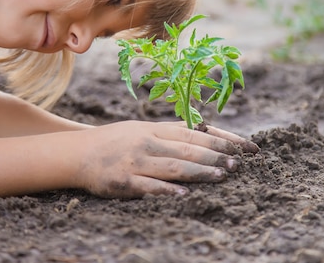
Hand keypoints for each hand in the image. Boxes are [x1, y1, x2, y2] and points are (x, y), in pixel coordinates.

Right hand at [72, 121, 258, 197]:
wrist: (78, 152)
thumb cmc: (117, 141)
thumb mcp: (143, 129)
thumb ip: (171, 133)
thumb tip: (207, 132)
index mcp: (155, 129)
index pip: (195, 133)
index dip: (222, 139)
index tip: (245, 146)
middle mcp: (148, 142)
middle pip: (188, 149)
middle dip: (216, 155)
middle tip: (239, 164)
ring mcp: (135, 161)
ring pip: (173, 167)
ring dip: (199, 172)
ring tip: (222, 176)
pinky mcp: (123, 181)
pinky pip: (148, 187)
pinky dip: (166, 190)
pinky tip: (184, 195)